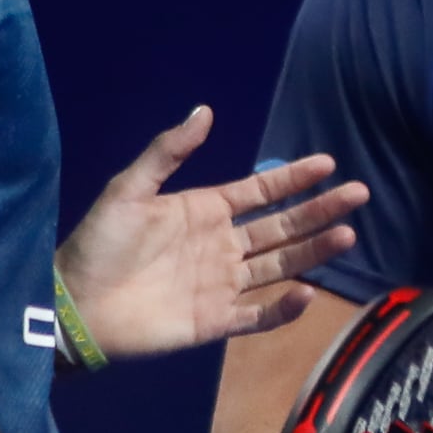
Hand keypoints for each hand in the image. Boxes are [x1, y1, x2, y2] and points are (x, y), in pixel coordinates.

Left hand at [56, 108, 366, 358]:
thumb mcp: (129, 189)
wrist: (74, 303)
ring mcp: (221, 285)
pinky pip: (257, 315)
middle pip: (281, 227)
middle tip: (358, 194)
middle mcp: (221, 246)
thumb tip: (205, 110)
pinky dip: (283, 308)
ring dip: (313, 252)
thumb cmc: (99, 244)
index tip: (328, 163)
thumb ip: (167, 152)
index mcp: (204, 211)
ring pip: (279, 265)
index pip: (260, 192)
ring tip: (347, 235)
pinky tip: (307, 292)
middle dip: (319, 210)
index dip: (293, 178)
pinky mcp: (215, 322)